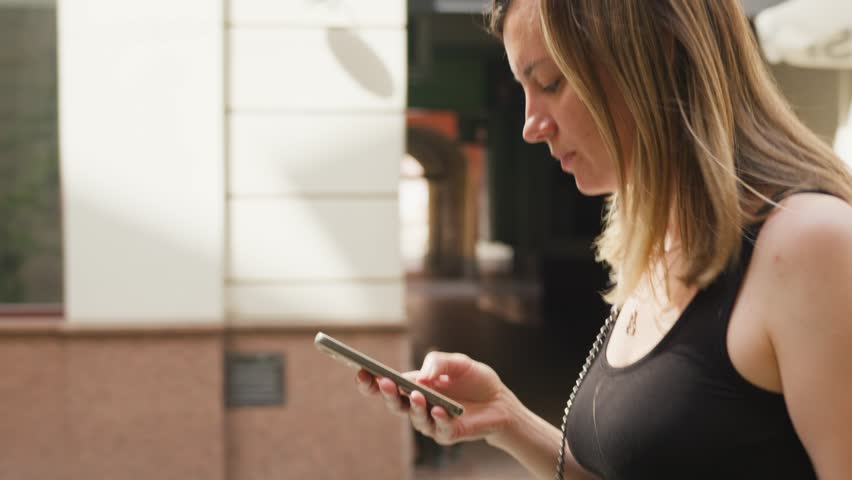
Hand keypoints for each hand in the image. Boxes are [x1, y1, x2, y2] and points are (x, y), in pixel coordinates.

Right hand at [355, 351, 518, 445]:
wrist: (500, 400)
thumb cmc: (475, 380)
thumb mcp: (459, 361)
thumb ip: (439, 362)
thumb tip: (422, 375)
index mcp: (415, 386)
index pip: (388, 385)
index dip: (371, 381)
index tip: (360, 371)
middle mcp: (419, 405)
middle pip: (395, 403)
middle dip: (386, 393)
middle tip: (383, 382)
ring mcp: (432, 421)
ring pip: (415, 418)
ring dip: (414, 406)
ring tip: (417, 394)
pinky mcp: (448, 433)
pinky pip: (439, 429)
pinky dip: (438, 419)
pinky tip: (440, 410)